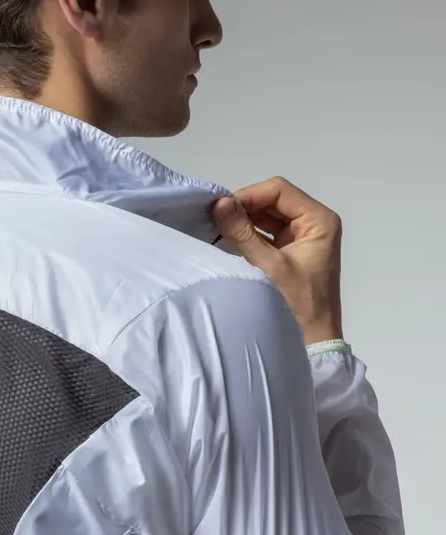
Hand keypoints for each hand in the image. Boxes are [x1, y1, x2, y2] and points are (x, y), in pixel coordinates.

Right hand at [212, 176, 343, 345]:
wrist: (312, 343)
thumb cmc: (296, 304)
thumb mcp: (268, 267)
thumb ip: (242, 233)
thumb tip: (220, 203)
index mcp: (319, 221)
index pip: (279, 191)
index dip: (248, 195)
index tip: (220, 209)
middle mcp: (314, 224)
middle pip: (273, 202)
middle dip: (244, 208)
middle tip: (214, 219)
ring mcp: (303, 239)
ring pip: (268, 218)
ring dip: (244, 222)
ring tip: (217, 229)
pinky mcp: (292, 254)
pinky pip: (267, 235)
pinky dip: (248, 236)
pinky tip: (228, 241)